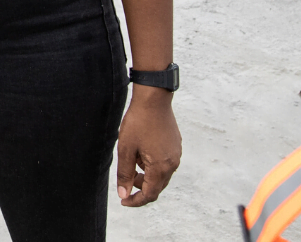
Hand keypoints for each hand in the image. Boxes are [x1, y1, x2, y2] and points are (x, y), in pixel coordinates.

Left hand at [115, 86, 180, 206]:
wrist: (154, 98)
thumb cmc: (138, 122)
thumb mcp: (126, 149)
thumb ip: (125, 174)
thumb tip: (124, 194)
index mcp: (161, 167)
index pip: (150, 194)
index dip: (136, 201)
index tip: (124, 200)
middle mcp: (172, 163)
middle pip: (157, 187)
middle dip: (141, 188)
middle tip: (126, 182)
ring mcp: (176, 154)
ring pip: (162, 175)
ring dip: (147, 176)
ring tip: (132, 163)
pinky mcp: (176, 145)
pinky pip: (165, 163)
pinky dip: (153, 166)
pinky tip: (142, 153)